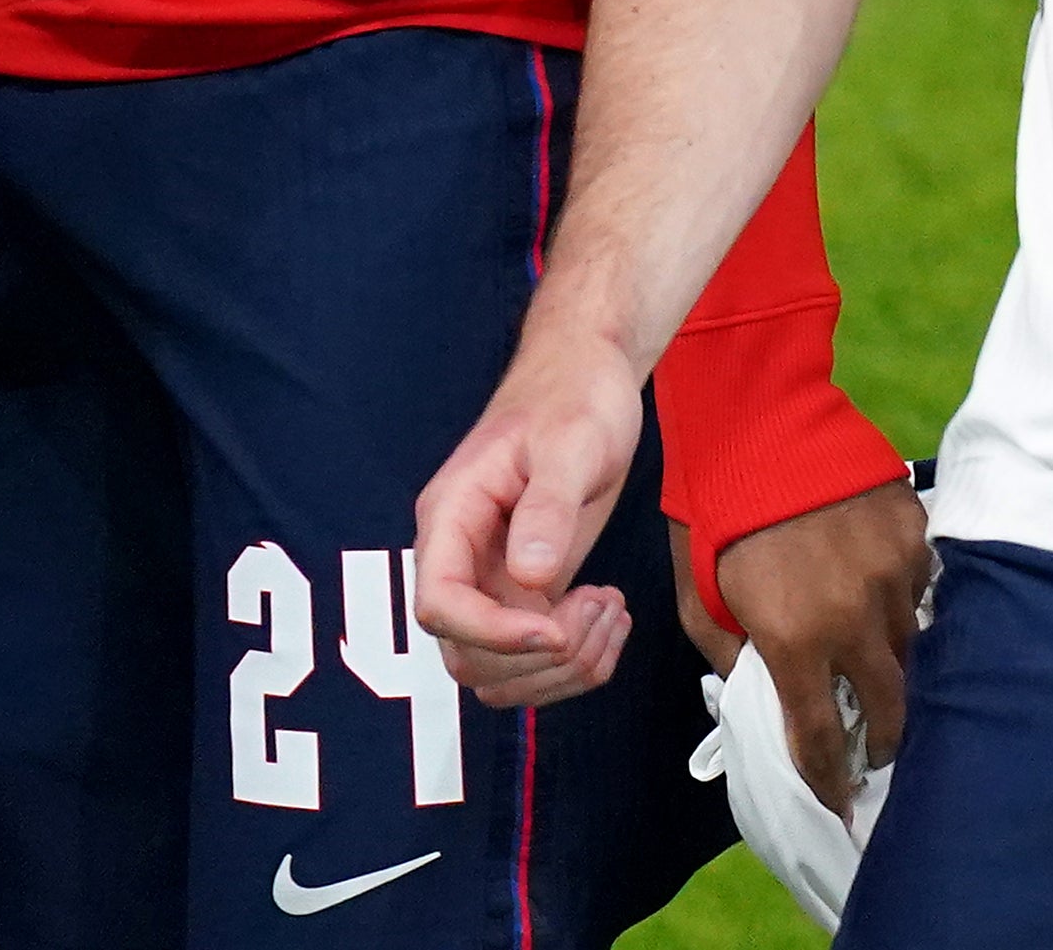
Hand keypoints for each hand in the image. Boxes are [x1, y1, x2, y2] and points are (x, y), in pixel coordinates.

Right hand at [414, 328, 648, 708]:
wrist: (587, 378)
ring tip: (612, 609)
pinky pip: (533, 660)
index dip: (494, 632)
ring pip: (498, 672)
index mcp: (451, 520)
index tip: (557, 628)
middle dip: (539, 656)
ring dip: (562, 666)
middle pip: (466, 656)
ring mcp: (491, 582)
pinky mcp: (525, 592)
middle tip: (600, 603)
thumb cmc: (574, 398)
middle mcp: (461, 560)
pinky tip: (612, 613)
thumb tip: (528, 575)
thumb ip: (548, 508)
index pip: (440, 605)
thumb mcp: (571, 443)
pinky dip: (577, 657)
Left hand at [691, 480, 926, 812]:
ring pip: (910, 645)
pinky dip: (903, 604)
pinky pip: (920, 588)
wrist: (759, 423)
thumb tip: (763, 693)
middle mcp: (855, 613)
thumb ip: (734, 658)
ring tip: (879, 675)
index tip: (836, 804)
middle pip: (888, 702)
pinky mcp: (915, 532)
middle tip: (876, 753)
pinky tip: (883, 600)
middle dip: (883, 739)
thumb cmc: (715, 516)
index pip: (821, 737)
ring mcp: (894, 570)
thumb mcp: (700, 602)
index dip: (830, 779)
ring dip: (893, 667)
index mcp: (795, 637)